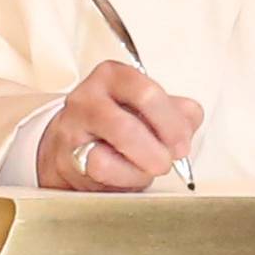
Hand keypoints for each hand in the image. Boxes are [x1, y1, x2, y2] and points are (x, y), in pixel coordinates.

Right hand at [37, 59, 203, 190]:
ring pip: (108, 156)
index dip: (170, 122)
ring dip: (139, 168)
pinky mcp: (64, 158)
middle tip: (167, 161)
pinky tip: (126, 175)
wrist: (69, 146)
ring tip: (147, 169)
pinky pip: (100, 171)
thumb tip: (189, 122)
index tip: (182, 144)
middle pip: (128, 125)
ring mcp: (73, 128)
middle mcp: (88, 97)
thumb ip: (178, 111)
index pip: (147, 92)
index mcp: (114, 76)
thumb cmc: (115, 124)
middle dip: (156, 150)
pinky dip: (122, 178)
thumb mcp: (149, 109)